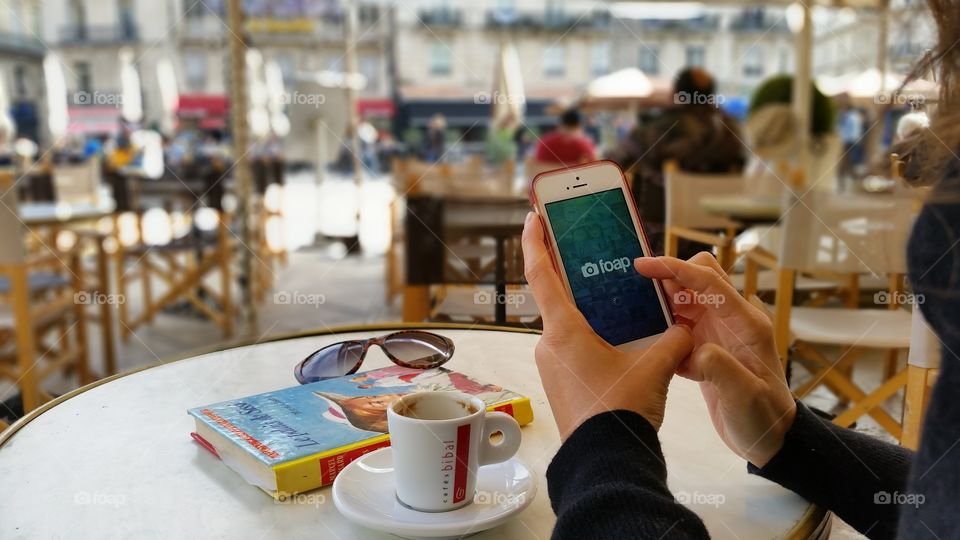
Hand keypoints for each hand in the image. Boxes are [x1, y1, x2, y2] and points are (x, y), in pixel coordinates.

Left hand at [521, 212, 693, 439]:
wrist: (605, 463)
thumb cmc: (620, 413)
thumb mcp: (655, 368)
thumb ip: (673, 339)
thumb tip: (686, 328)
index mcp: (563, 330)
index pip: (541, 274)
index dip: (535, 241)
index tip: (532, 217)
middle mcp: (549, 344)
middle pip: (558, 300)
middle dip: (577, 279)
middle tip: (595, 258)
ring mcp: (552, 366)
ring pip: (569, 327)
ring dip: (590, 313)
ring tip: (620, 301)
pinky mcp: (561, 384)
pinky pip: (573, 349)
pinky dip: (592, 337)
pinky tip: (620, 339)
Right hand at [634, 253, 796, 466]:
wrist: (770, 440)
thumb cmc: (763, 417)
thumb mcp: (744, 395)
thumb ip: (721, 368)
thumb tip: (695, 349)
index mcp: (744, 322)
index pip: (707, 281)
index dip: (674, 268)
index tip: (642, 265)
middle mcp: (731, 320)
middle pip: (698, 278)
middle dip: (669, 277)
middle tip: (640, 293)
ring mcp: (718, 333)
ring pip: (686, 300)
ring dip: (663, 302)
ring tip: (635, 313)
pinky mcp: (705, 349)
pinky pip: (680, 326)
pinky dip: (664, 327)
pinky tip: (648, 341)